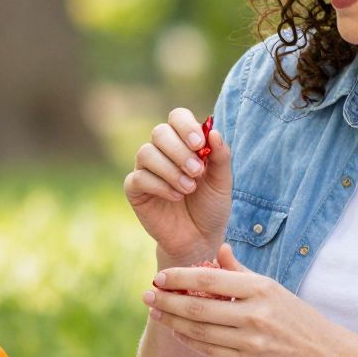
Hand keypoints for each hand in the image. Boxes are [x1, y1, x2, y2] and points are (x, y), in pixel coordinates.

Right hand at [124, 107, 230, 262]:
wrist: (200, 239)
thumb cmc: (211, 207)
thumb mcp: (222, 182)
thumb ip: (220, 156)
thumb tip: (213, 131)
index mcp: (183, 143)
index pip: (177, 117)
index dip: (186, 126)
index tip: (200, 145)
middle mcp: (162, 152)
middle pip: (159, 132)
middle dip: (179, 150)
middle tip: (197, 172)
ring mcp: (146, 170)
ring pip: (146, 153)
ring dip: (170, 170)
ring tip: (189, 188)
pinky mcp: (135, 190)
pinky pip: (139, 178)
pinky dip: (160, 186)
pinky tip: (176, 197)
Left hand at [142, 243, 349, 356]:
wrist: (323, 354)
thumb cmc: (294, 316)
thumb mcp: (272, 287)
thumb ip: (241, 271)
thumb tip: (219, 249)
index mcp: (260, 289)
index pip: (210, 281)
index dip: (180, 278)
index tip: (159, 276)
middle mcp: (255, 315)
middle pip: (198, 308)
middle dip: (167, 301)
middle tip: (147, 295)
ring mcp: (251, 342)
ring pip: (199, 332)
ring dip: (172, 321)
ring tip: (156, 312)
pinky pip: (210, 352)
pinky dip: (189, 341)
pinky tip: (176, 331)